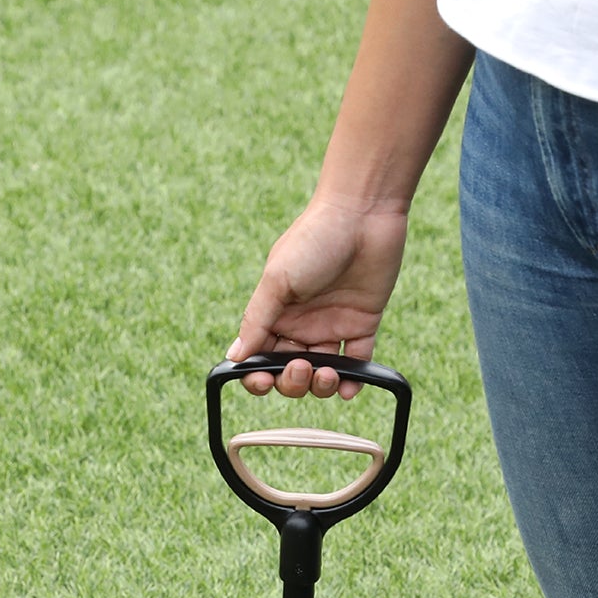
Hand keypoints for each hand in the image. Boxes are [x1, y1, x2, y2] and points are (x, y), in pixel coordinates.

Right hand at [228, 198, 408, 399]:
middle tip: (301, 367)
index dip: (258, 376)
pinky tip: (349, 386)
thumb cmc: (314, 238)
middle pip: (289, 371)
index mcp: (276, 312)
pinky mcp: (362, 324)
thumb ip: (256, 321)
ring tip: (326, 373)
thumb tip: (234, 357)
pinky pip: (357, 363)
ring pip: (321, 372)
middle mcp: (302, 323)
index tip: (263, 381)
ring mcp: (332, 324)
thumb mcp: (277, 280)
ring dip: (320, 385)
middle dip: (291, 381)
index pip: (260, 356)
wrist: (363, 211)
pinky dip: (353, 381)